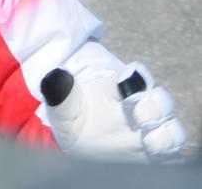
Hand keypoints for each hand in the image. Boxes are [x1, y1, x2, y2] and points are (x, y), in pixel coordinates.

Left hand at [41, 62, 185, 158]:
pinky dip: (167, 151)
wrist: (76, 142)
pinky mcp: (152, 153)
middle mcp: (137, 107)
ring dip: (165, 132)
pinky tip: (149, 151)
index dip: (135, 78)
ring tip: (145, 139)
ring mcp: (147, 131)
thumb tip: (56, 77)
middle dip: (154, 106)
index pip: (136, 76)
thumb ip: (58, 88)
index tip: (122, 86)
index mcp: (117, 89)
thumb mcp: (62, 104)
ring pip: (172, 127)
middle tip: (138, 117)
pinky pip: (171, 151)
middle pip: (161, 100)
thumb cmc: (71, 116)